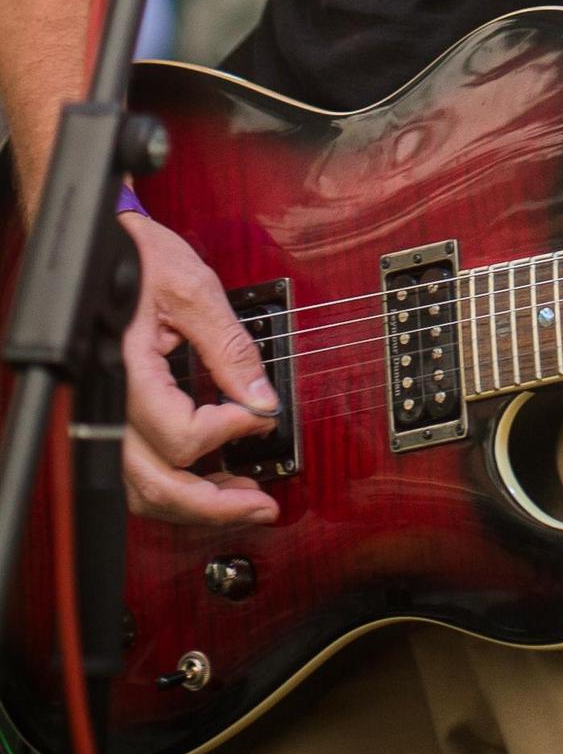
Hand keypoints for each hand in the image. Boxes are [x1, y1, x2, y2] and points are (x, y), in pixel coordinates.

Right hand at [121, 214, 280, 528]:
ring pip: (146, 490)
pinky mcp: (117, 421)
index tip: (261, 414)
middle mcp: (109, 406)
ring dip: (197, 505)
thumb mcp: (195, 289)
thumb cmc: (142, 259)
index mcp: (126, 372)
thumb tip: (263, 397)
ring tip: (245, 501)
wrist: (110, 248)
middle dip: (214, 504)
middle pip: (156, 485)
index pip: (178, 434)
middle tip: (262, 504)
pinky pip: (142, 473)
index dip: (228, 431)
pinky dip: (179, 487)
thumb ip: (230, 348)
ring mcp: (109, 419)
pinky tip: (215, 482)